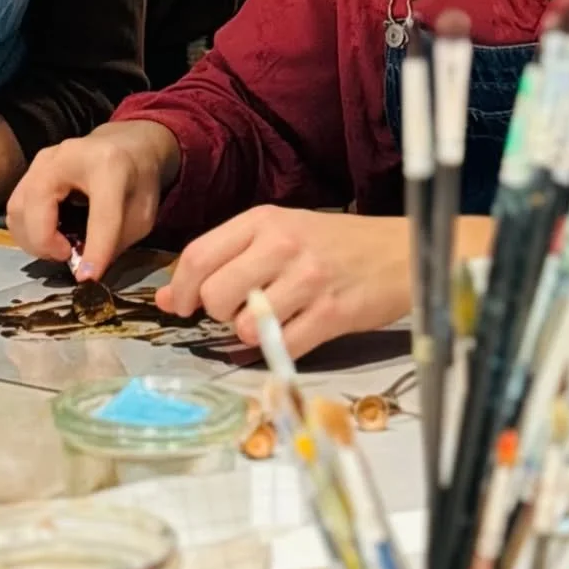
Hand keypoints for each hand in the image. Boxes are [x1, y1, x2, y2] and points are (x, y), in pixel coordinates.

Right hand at [6, 121, 179, 277]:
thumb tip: (83, 272)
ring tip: (60, 247)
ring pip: (18, 209)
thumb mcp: (141, 215)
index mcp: (109, 165)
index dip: (95, 249)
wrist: (126, 144)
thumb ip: (114, 243)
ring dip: (33, 240)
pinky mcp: (31, 168)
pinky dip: (28, 231)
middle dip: (46, 243)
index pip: (101, 213)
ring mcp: (43, 160)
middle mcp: (68, 156)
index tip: (88, 278)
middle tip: (67, 256)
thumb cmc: (137, 181)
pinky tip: (50, 235)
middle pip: (38, 204)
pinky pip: (16, 208)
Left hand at [156, 207, 411, 359]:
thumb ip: (225, 260)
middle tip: (238, 310)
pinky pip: (282, 347)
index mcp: (263, 219)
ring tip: (271, 320)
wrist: (401, 252)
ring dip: (250, 333)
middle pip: (214, 294)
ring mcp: (308, 279)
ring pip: (245, 326)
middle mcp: (282, 244)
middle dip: (217, 313)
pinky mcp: (331, 314)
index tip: (181, 305)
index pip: (198, 255)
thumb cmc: (333, 244)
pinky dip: (279, 349)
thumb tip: (167, 297)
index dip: (180, 289)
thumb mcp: (277, 234)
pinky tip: (294, 331)